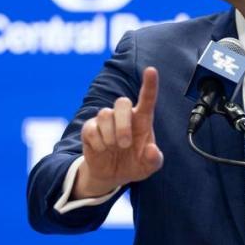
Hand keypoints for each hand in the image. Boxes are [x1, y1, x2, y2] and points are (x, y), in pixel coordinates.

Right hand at [75, 67, 163, 197]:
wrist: (112, 175)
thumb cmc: (134, 164)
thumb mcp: (148, 166)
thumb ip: (154, 159)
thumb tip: (151, 150)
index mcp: (142, 120)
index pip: (147, 98)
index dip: (149, 84)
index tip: (151, 70)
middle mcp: (124, 116)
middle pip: (122, 102)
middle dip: (123, 123)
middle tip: (125, 143)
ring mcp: (106, 121)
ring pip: (105, 115)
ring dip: (110, 136)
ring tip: (114, 148)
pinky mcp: (90, 128)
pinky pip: (91, 129)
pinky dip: (98, 143)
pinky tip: (102, 150)